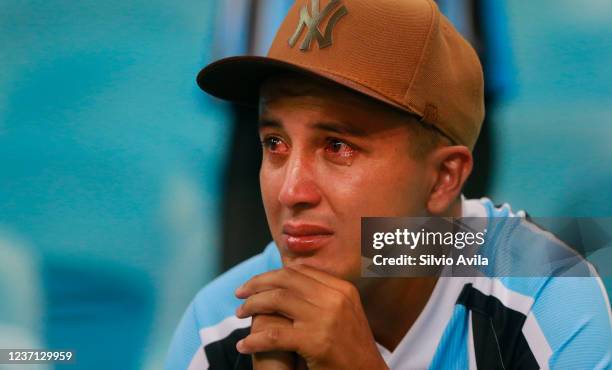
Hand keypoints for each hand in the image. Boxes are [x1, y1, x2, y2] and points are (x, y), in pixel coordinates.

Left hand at [235, 265, 388, 369]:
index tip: (256, 283)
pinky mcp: (315, 342)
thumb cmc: (352, 348)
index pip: (300, 271)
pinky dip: (254, 340)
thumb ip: (322, 294)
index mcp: (341, 288)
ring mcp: (325, 319)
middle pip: (285, 280)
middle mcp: (334, 298)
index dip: (272, 274)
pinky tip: (244, 345)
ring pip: (276, 300)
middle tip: (239, 294)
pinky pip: (273, 335)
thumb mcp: (345, 312)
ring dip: (251, 305)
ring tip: (239, 314)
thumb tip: (290, 275)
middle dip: (257, 284)